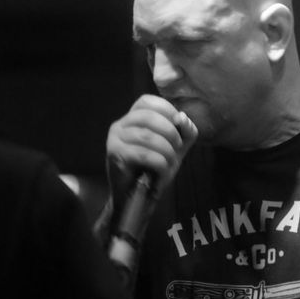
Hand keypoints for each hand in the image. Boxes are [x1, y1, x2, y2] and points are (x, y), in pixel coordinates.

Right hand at [106, 95, 197, 209]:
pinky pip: (144, 154)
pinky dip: (160, 163)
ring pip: (147, 137)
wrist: (136, 197)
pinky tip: (162, 171)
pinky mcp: (115, 156)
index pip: (147, 101)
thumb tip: (182, 117)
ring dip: (167, 150)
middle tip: (177, 147)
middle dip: (170, 131)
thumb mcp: (176, 148)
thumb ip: (185, 131)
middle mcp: (120, 125)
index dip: (166, 109)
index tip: (179, 126)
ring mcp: (114, 139)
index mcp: (132, 119)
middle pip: (148, 116)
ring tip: (170, 162)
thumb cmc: (154, 170)